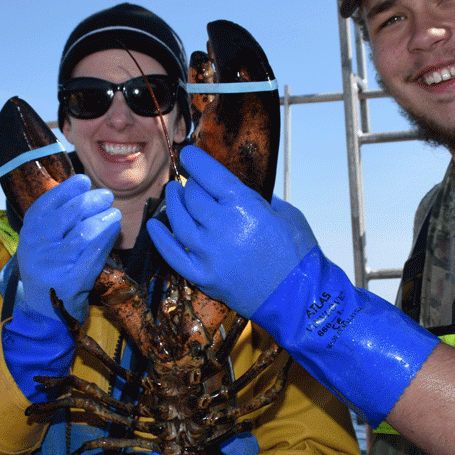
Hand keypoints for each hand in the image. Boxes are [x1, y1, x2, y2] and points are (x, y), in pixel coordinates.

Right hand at [15, 174, 119, 320]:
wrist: (43, 310)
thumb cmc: (49, 266)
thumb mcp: (43, 241)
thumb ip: (58, 218)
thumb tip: (86, 190)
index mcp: (28, 231)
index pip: (47, 202)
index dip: (68, 188)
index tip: (85, 180)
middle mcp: (37, 247)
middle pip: (69, 214)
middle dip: (92, 200)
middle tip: (107, 197)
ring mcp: (53, 265)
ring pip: (85, 233)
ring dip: (104, 219)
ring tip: (114, 214)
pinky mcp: (70, 283)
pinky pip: (94, 256)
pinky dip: (107, 240)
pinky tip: (114, 230)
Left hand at [146, 146, 315, 318]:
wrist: (301, 299)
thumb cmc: (300, 254)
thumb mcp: (287, 213)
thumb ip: (261, 198)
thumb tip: (240, 188)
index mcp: (245, 206)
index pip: (209, 174)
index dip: (195, 160)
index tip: (189, 154)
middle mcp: (222, 228)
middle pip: (193, 197)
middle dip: (190, 184)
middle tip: (191, 181)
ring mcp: (210, 254)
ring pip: (179, 221)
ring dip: (173, 204)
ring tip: (173, 193)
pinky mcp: (204, 277)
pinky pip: (173, 256)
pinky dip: (161, 239)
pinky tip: (153, 225)